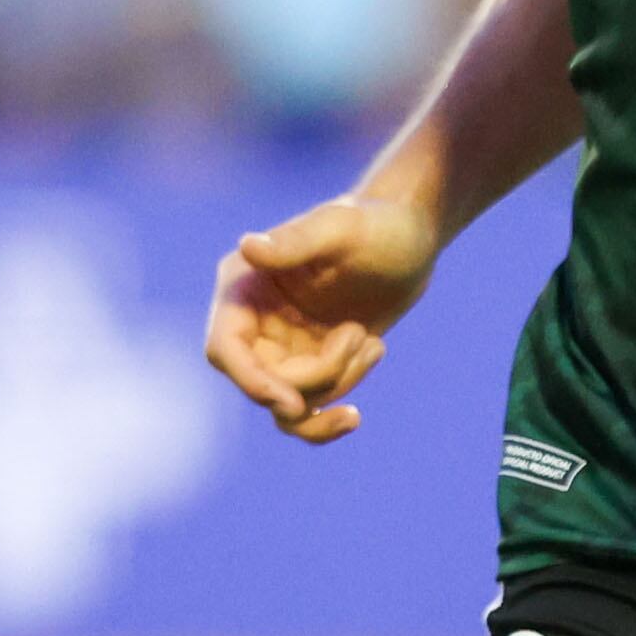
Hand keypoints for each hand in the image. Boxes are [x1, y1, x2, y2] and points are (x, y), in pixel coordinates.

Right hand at [205, 194, 442, 443]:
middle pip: (262, 383)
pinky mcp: (310, 365)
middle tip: (360, 335)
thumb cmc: (376, 223)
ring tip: (373, 342)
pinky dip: (332, 413)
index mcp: (245, 286)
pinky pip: (307, 410)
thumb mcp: (340, 229)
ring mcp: (280, 347)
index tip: (293, 403)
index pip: (225, 348)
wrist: (410, 238)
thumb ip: (294, 242)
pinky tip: (365, 384)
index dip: (250, 381)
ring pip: (288, 404)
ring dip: (336, 385)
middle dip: (315, 376)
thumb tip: (247, 248)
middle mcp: (253, 321)